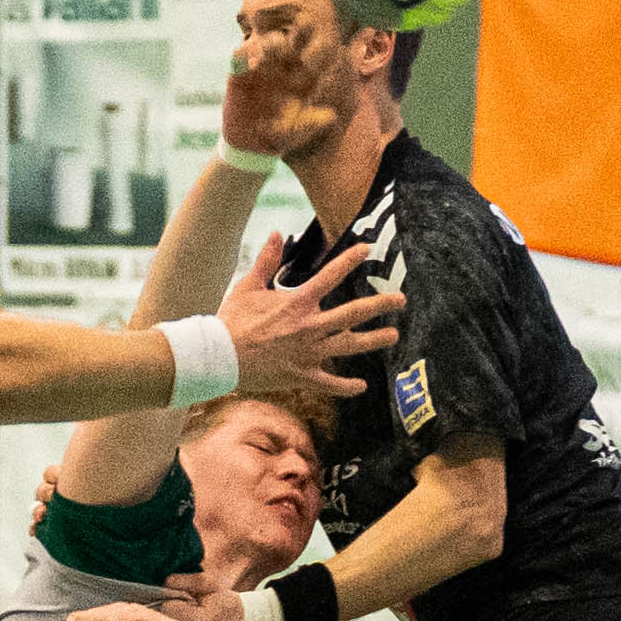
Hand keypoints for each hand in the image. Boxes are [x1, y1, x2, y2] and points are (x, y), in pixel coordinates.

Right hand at [216, 234, 395, 415]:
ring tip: (394, 336)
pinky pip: (331, 383)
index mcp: (297, 302)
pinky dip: (347, 386)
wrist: (220, 357)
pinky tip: (362, 386)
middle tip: (401, 299)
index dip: (350, 260)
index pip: (330, 275)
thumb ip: (266, 261)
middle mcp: (309, 326)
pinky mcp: (302, 376)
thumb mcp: (248, 286)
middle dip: (380, 305)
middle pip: (354, 313)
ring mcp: (309, 353)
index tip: (368, 249)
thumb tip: (276, 233)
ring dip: (374, 340)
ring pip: (350, 346)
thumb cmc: (232, 320)